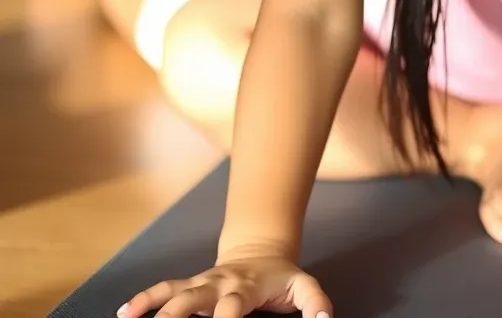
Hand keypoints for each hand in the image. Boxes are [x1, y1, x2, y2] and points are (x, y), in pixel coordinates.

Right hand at [114, 250, 331, 317]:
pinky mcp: (190, 284)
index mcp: (246, 287)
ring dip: (153, 307)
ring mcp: (202, 282)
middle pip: (193, 298)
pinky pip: (164, 288)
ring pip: (174, 292)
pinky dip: (144, 299)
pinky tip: (125, 313)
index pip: (232, 307)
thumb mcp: (303, 286)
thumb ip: (315, 302)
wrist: (262, 250)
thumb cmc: (281, 277)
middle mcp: (219, 283)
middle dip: (176, 317)